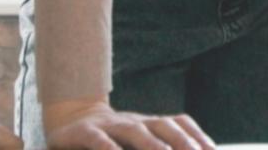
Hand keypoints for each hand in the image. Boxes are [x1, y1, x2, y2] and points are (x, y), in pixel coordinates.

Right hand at [43, 98, 212, 149]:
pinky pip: (98, 139)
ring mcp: (111, 125)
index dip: (196, 136)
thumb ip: (159, 143)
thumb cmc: (111, 137)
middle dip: (181, 140)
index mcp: (149, 123)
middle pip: (162, 125)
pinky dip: (108, 148)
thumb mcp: (136, 139)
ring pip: (134, 131)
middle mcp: (134, 121)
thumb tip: (195, 149)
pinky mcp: (85, 132)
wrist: (70, 119)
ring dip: (151, 144)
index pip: (178, 123)